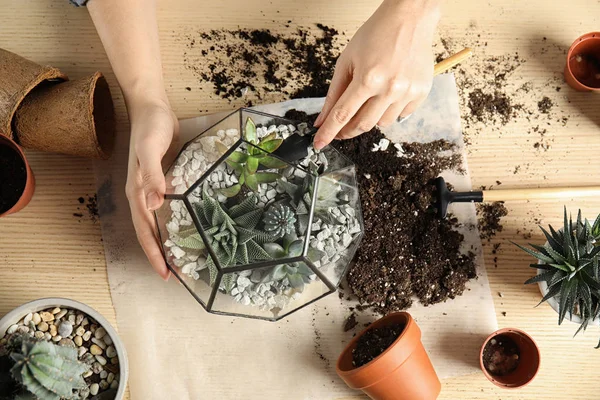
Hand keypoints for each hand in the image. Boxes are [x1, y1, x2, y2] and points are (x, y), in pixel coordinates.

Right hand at [125, 98, 178, 279]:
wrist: (151, 108)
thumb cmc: (151, 127)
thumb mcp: (151, 148)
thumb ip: (152, 174)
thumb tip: (153, 203)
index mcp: (137, 191)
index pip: (145, 230)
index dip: (154, 253)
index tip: (165, 273)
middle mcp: (142, 195)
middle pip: (148, 233)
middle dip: (158, 255)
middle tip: (174, 275)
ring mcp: (150, 189)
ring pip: (155, 224)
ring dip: (163, 242)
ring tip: (177, 259)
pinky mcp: (161, 181)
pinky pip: (164, 210)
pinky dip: (170, 223)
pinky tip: (182, 228)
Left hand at [313, 0, 440, 148]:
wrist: (410, 19)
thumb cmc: (376, 34)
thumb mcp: (347, 61)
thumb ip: (334, 93)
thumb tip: (323, 119)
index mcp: (368, 78)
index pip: (342, 114)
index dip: (328, 132)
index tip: (319, 143)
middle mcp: (389, 88)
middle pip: (362, 124)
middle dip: (347, 131)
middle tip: (340, 130)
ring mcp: (407, 92)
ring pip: (382, 123)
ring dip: (370, 119)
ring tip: (369, 101)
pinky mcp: (421, 93)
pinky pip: (401, 115)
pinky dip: (390, 111)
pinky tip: (387, 95)